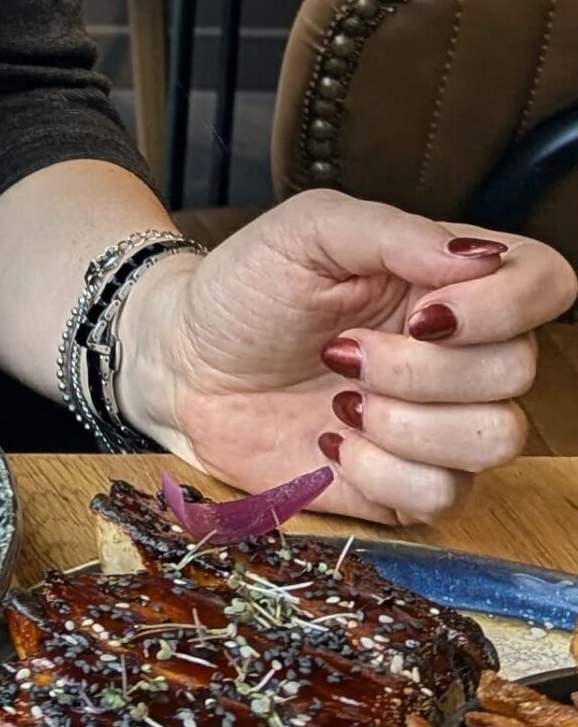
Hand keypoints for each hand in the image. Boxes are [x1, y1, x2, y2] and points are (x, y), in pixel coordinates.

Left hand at [119, 188, 575, 523]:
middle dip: (421, 367)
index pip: (545, 281)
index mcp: (447, 279)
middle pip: (517, 369)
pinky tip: (332, 441)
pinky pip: (442, 496)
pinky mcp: (409, 485)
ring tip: (340, 397)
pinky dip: (380, 472)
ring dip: (406, 422)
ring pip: (494, 439)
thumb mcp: (307, 230)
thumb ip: (392, 231)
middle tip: (342, 351)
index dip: (505, 305)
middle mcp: (460, 351)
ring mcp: (439, 422)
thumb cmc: (244, 289)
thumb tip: (474, 257)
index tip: (422, 311)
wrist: (184, 365)